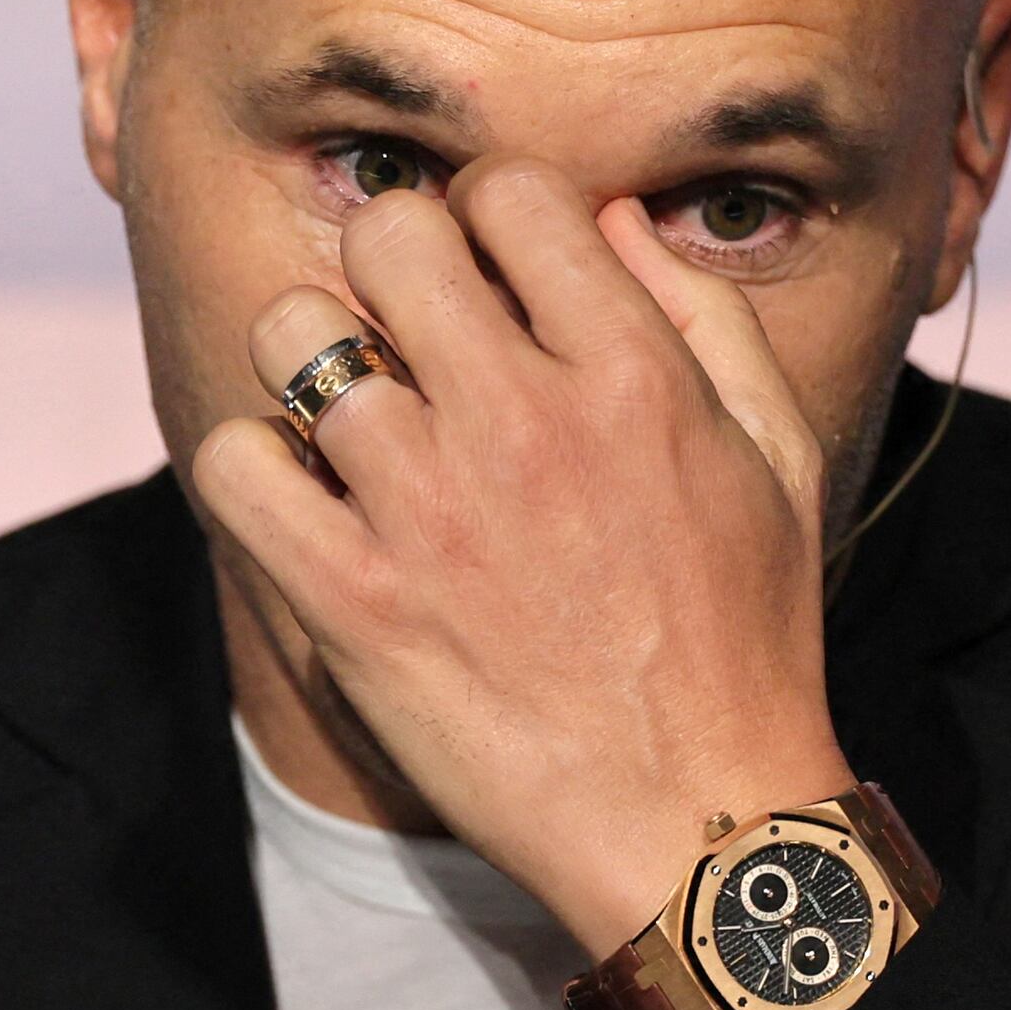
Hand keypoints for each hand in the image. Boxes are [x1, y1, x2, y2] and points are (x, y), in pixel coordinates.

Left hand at [191, 158, 854, 974]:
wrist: (695, 819)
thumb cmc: (745, 637)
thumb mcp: (775, 455)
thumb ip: (701, 315)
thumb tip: (610, 217)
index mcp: (632, 371)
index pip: (509, 190)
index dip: (487, 216)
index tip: (488, 270)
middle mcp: (524, 418)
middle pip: (389, 232)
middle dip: (391, 264)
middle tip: (405, 331)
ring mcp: (428, 509)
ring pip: (293, 333)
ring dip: (312, 363)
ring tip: (346, 418)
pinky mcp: (354, 601)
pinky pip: (235, 463)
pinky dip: (252, 466)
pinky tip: (301, 498)